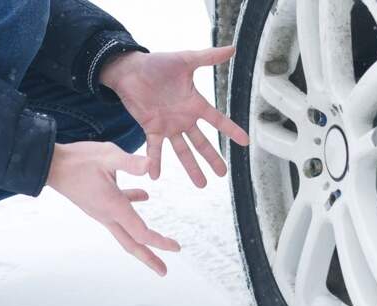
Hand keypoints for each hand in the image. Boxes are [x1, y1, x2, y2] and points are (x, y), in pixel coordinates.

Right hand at [47, 142, 180, 275]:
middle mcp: (108, 214)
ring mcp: (102, 211)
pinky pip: (119, 212)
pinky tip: (144, 196)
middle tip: (164, 271)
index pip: (141, 232)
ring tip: (157, 243)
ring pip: (126, 231)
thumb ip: (130, 163)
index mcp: (114, 207)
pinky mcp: (98, 203)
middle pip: (131, 243)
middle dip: (149, 258)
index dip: (159, 242)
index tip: (175, 248)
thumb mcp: (108, 156)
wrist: (50, 165)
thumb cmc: (78, 160)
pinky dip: (133, 209)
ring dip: (142, 239)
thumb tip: (150, 166)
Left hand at [100, 46, 249, 187]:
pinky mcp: (151, 128)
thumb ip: (208, 57)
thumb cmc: (157, 64)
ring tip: (201, 184)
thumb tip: (233, 48)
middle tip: (223, 174)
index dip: (232, 131)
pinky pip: (154, 149)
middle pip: (202, 142)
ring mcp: (168, 126)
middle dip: (212, 158)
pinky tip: (154, 176)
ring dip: (191, 168)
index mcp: (195, 104)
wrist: (130, 69)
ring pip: (183, 151)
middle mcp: (184, 118)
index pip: (218, 120)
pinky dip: (154, 162)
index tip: (246, 142)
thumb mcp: (186, 60)